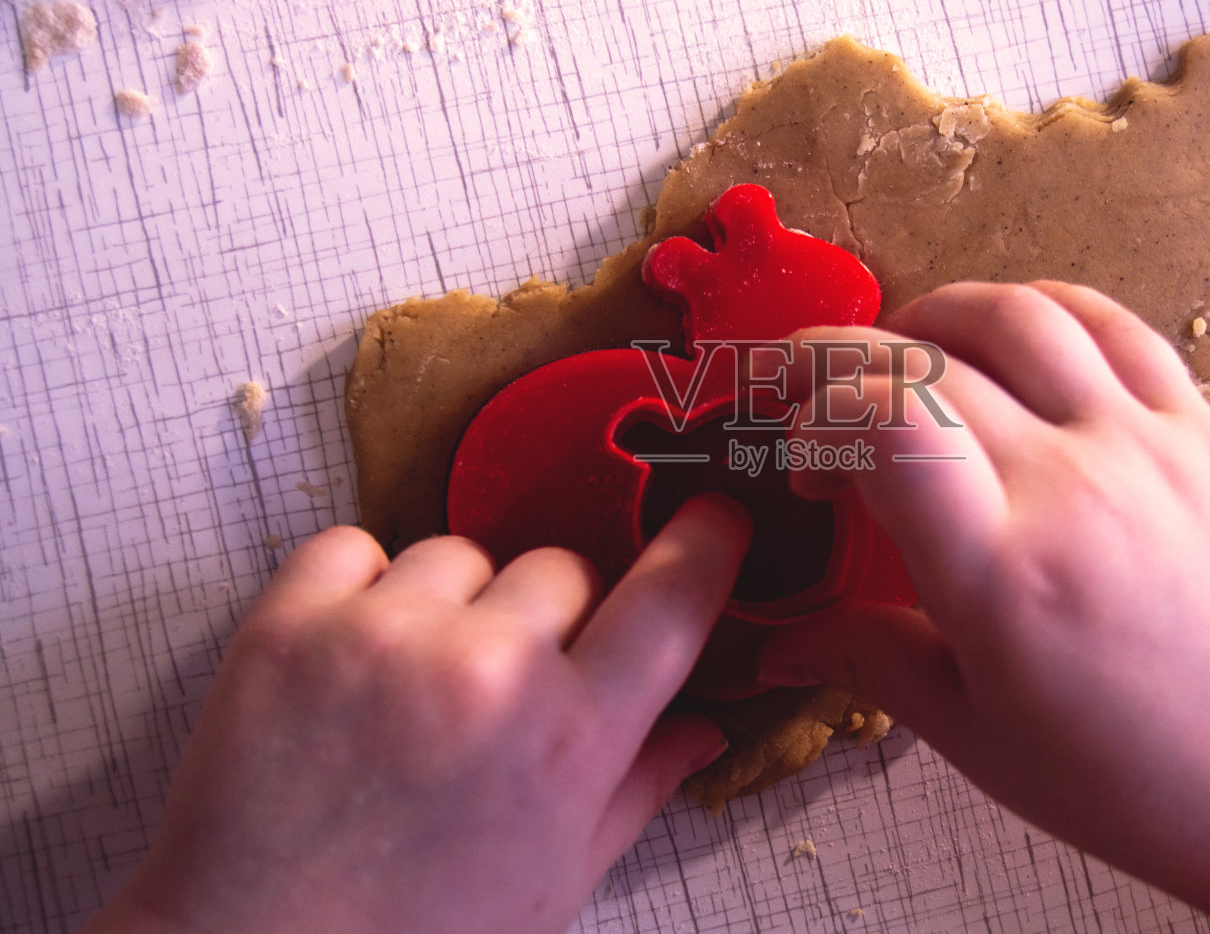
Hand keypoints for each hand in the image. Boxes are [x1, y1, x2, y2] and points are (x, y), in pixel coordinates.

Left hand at [86, 495, 749, 933]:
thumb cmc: (414, 933)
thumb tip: (706, 728)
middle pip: (563, 567)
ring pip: (461, 553)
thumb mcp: (554, 879)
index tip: (713, 521)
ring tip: (412, 686)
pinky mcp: (293, 622)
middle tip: (504, 683)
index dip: (704, 549)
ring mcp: (387, 638)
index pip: (673, 602)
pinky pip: (355, 545)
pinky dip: (358, 587)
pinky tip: (351, 658)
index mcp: (570, 742)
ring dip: (451, 603)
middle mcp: (490, 672)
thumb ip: (637, 789)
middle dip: (548, 616)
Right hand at [758, 282, 1209, 931]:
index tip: (803, 455)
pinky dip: (1042, 307)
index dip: (815, 409)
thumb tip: (776, 644)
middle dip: (844, 359)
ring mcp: (1143, 447)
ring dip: (936, 311)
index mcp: (1004, 575)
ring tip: (901, 350)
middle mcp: (1073, 488)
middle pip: (929, 358)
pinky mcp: (1198, 431)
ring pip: (1020, 314)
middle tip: (817, 398)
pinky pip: (1114, 326)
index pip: (884, 422)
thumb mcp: (977, 734)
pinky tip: (1007, 335)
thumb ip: (868, 661)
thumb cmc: (1136, 776)